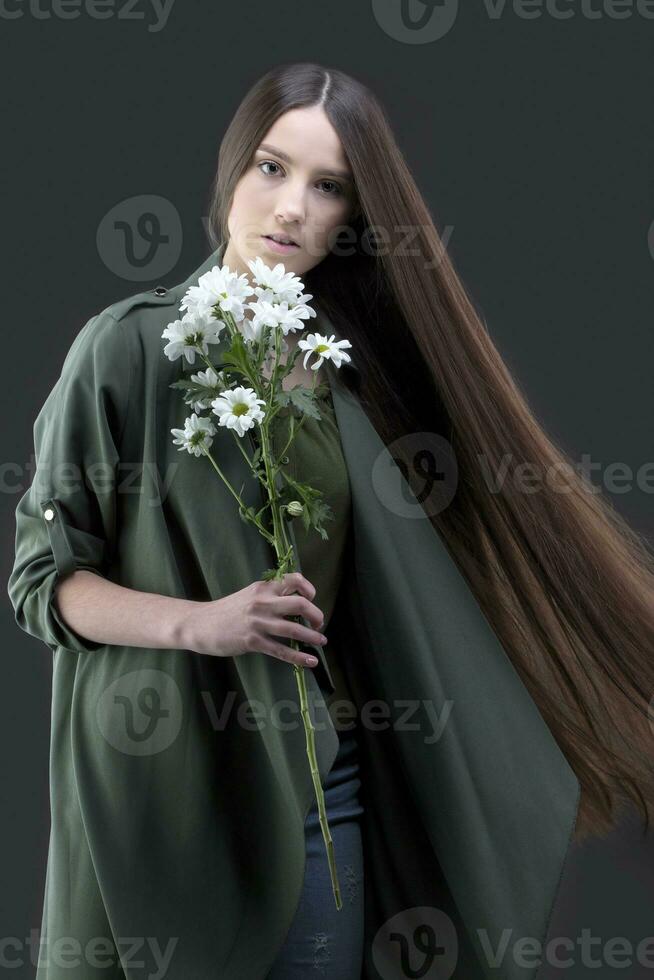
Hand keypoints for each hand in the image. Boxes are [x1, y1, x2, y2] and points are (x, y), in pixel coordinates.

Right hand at [180, 572, 326, 666]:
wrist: (199, 624)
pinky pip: (281, 650)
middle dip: (316, 614)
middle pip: (300, 603)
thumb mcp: (249, 595)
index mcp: (263, 588)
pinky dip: (299, 657)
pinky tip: (310, 661)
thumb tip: (294, 603)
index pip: (294, 579)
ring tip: (321, 642)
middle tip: (319, 624)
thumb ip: (269, 596)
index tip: (312, 599)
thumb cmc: (226, 611)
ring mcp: (257, 622)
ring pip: (293, 629)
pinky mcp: (252, 641)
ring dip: (312, 637)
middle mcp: (262, 602)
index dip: (309, 589)